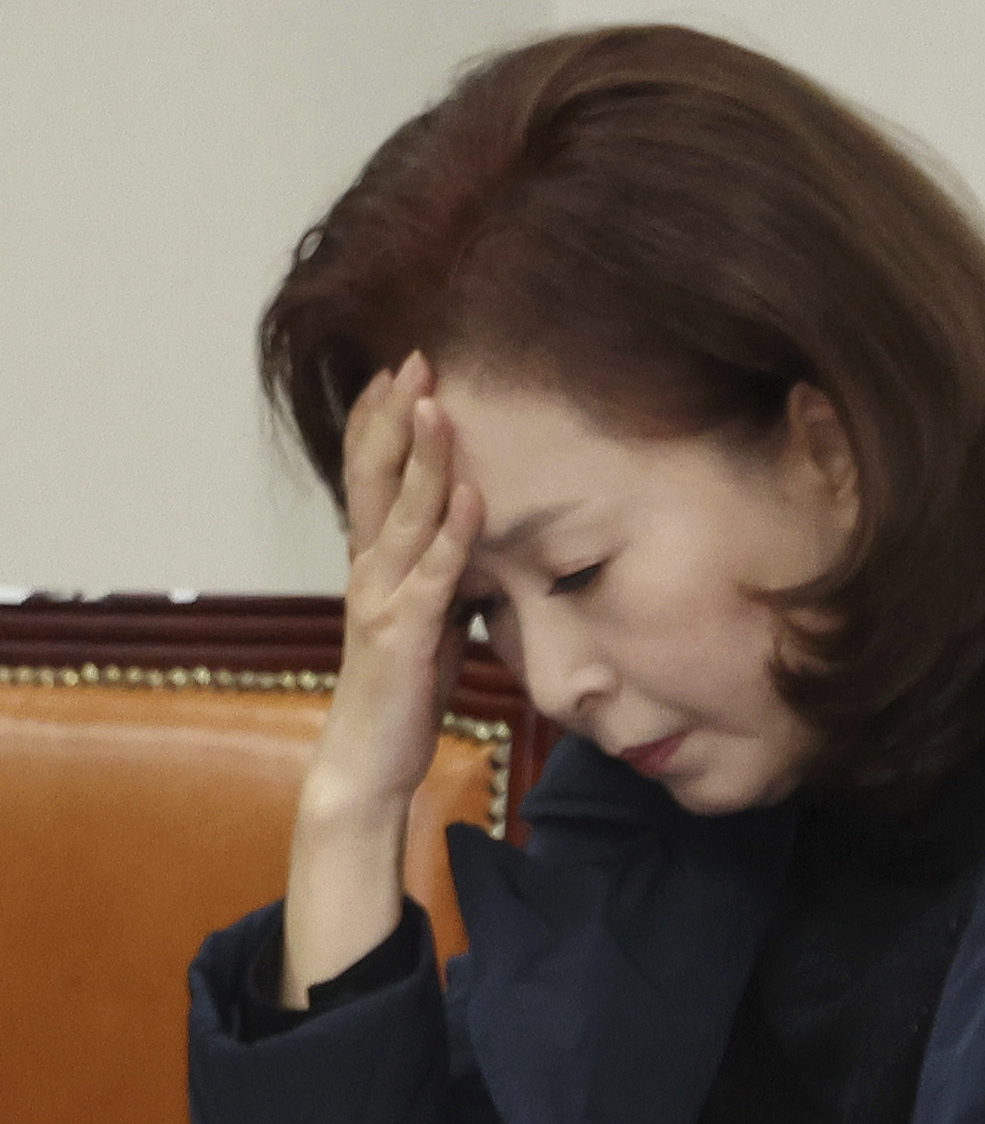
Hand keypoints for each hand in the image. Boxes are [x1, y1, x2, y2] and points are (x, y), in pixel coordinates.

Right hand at [285, 355, 488, 1001]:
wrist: (369, 764)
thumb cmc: (403, 695)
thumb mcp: (430, 621)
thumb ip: (443, 578)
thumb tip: (473, 541)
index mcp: (376, 566)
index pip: (372, 479)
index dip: (382, 424)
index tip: (402, 371)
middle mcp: (370, 572)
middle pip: (377, 479)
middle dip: (395, 418)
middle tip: (414, 358)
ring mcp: (383, 600)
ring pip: (404, 516)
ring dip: (424, 459)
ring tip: (438, 404)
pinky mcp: (407, 637)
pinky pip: (436, 577)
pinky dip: (456, 535)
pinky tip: (476, 496)